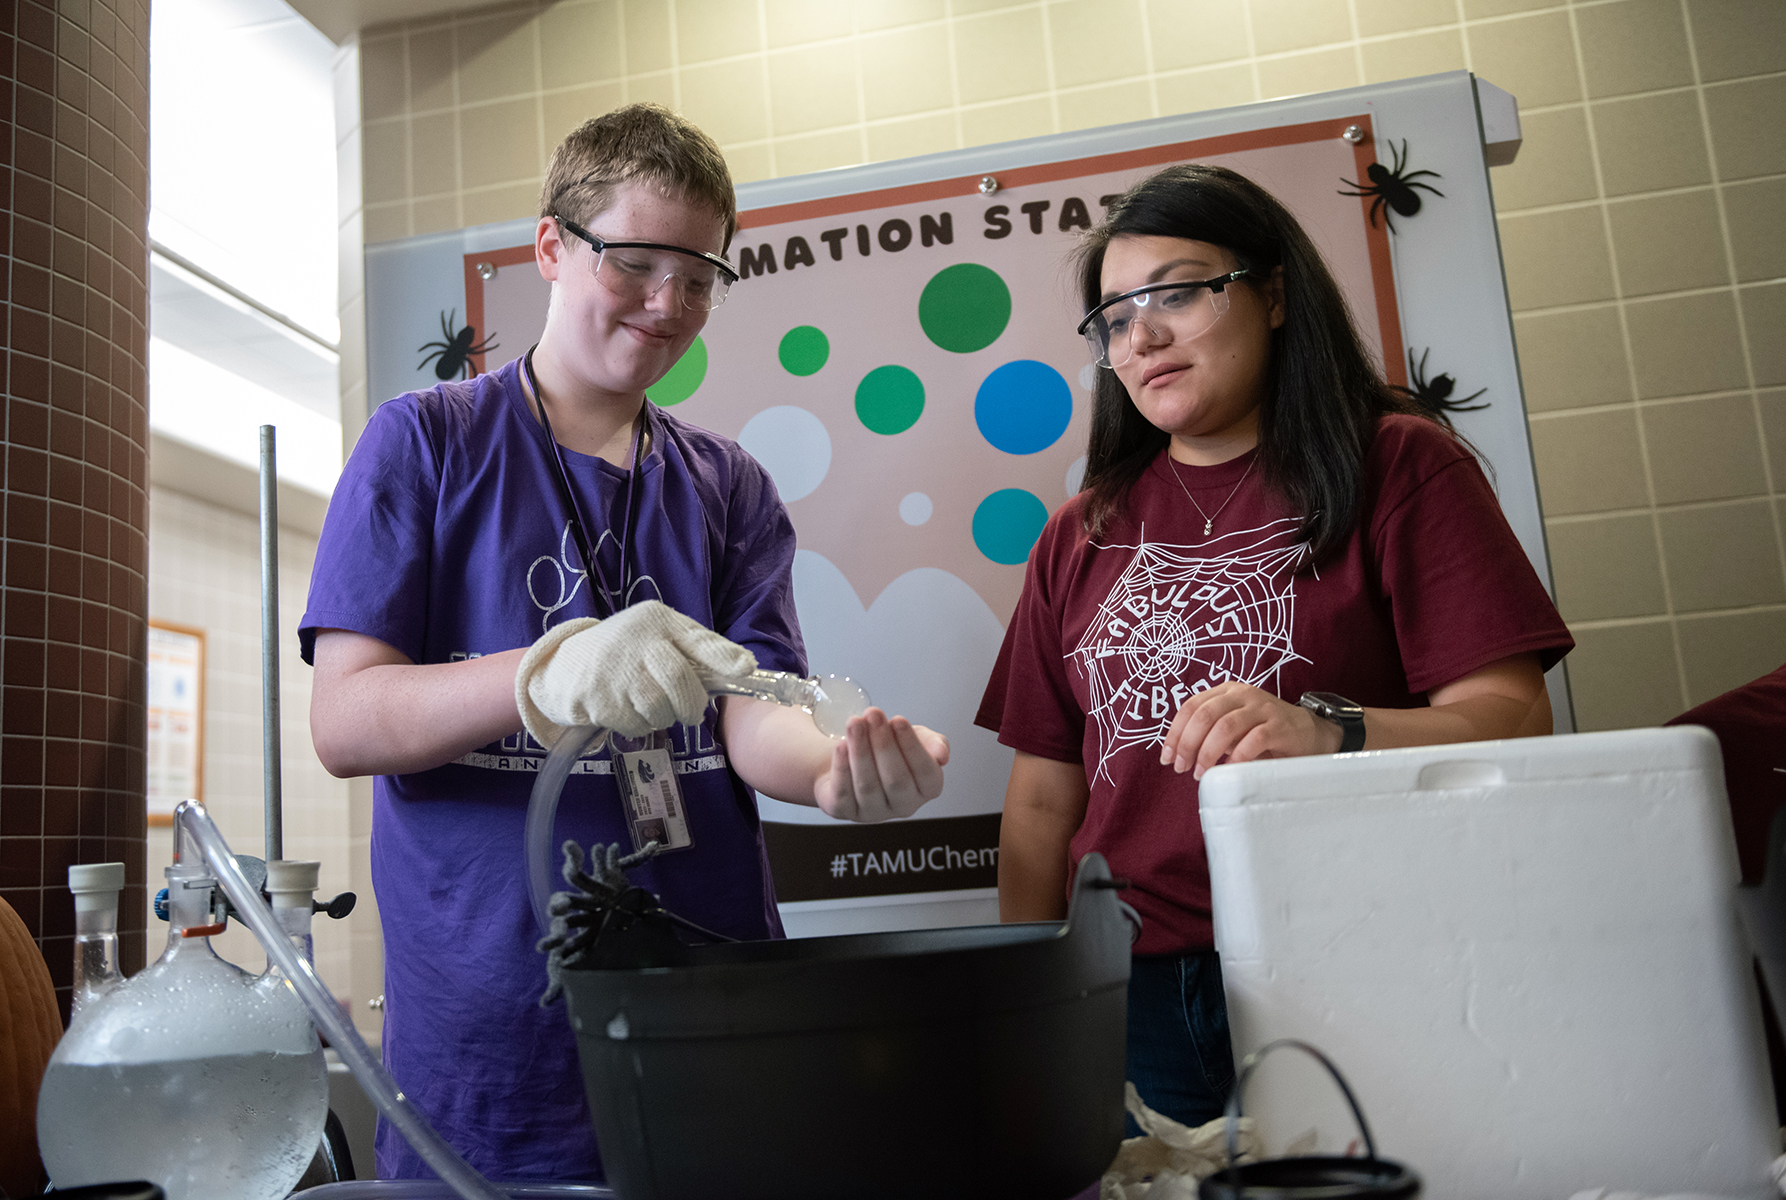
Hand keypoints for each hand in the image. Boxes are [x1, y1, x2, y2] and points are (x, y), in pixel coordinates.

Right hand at [515, 601, 755, 744]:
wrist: (566, 665)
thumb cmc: (628, 651)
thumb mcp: (660, 635)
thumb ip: (698, 647)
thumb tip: (744, 667)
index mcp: (658, 620)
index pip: (696, 638)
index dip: (723, 656)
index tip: (744, 669)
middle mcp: (636, 640)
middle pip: (680, 681)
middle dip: (691, 705)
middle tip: (691, 713)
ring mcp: (615, 669)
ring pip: (659, 708)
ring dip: (664, 717)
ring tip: (654, 707)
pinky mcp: (598, 698)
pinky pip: (636, 724)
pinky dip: (640, 726)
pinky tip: (631, 711)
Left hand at [814, 708, 949, 822]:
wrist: (857, 758)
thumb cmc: (892, 749)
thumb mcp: (917, 739)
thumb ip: (933, 743)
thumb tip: (941, 755)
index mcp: (927, 788)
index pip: (925, 771)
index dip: (911, 746)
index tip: (898, 720)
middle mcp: (904, 805)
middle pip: (896, 780)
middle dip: (883, 744)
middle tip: (873, 714)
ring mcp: (874, 812)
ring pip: (868, 785)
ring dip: (860, 751)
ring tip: (854, 723)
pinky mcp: (846, 812)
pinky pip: (844, 793)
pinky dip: (842, 767)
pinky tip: (841, 746)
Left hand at [1158, 683, 1341, 779]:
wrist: (1309, 734)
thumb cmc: (1264, 733)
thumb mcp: (1233, 728)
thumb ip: (1209, 732)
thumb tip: (1178, 753)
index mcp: (1226, 691)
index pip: (1191, 706)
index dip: (1175, 732)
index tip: (1167, 758)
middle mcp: (1243, 694)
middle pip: (1204, 715)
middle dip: (1188, 744)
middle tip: (1182, 768)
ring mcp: (1262, 708)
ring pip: (1225, 726)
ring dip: (1208, 752)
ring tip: (1201, 773)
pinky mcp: (1279, 726)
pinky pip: (1252, 740)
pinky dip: (1237, 758)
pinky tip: (1229, 770)